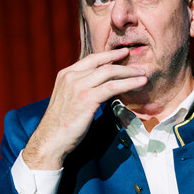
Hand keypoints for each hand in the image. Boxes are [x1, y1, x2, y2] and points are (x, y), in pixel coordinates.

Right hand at [22, 48, 146, 169]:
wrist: (51, 140)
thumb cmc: (61, 124)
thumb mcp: (68, 99)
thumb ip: (80, 88)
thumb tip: (98, 86)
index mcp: (65, 74)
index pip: (91, 59)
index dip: (108, 55)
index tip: (122, 54)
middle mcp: (71, 76)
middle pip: (102, 63)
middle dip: (122, 63)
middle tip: (138, 66)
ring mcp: (78, 86)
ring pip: (109, 72)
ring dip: (129, 72)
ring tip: (143, 74)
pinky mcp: (87, 98)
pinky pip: (112, 87)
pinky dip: (128, 84)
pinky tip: (138, 84)